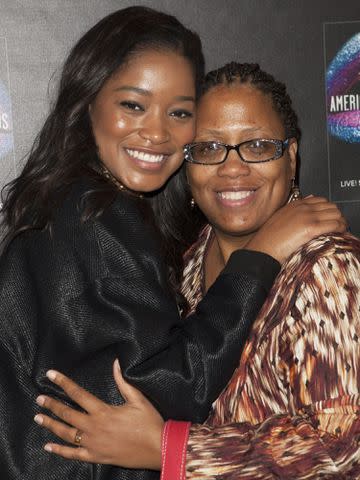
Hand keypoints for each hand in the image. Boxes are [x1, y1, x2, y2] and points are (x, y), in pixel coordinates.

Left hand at [34, 360, 163, 469]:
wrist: (157, 448)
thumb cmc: (149, 422)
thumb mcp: (138, 398)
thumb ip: (123, 381)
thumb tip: (116, 363)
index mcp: (102, 411)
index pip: (78, 394)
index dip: (63, 383)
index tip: (51, 375)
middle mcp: (94, 427)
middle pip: (67, 414)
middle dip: (52, 405)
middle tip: (39, 398)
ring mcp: (93, 444)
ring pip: (66, 434)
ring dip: (51, 425)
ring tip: (38, 418)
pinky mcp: (96, 457)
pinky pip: (73, 454)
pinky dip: (59, 450)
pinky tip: (48, 446)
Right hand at [246, 196, 346, 263]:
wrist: (262, 249)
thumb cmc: (268, 239)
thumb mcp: (279, 219)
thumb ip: (293, 211)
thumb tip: (307, 204)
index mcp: (295, 205)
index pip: (321, 200)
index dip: (327, 210)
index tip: (328, 219)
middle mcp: (302, 208)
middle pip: (331, 206)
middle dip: (336, 216)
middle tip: (336, 226)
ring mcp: (307, 216)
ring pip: (336, 214)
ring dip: (340, 222)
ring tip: (338, 232)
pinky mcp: (311, 228)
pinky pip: (335, 224)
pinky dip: (340, 229)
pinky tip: (338, 235)